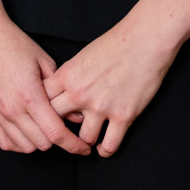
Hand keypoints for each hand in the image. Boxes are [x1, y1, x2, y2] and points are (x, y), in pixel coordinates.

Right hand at [0, 15, 91, 155]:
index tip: (83, 148)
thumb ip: (61, 91)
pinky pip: (5, 143)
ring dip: (39, 143)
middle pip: (42, 143)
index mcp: (29, 95)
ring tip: (46, 130)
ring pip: (24, 147)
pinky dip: (19, 144)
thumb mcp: (44, 61)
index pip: (55, 133)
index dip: (73, 144)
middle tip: (66, 131)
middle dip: (58, 141)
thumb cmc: (14, 44)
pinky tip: (27, 133)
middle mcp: (12, 109)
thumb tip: (77, 115)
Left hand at [44, 22, 176, 157]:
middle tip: (65, 132)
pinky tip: (104, 147)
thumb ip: (71, 75)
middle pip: (56, 121)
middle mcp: (80, 93)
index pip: (43, 99)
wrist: (146, 39)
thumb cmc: (117, 42)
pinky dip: (106, 150)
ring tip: (87, 140)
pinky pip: (110, 145)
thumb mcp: (84, 55)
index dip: (43, 108)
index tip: (48, 114)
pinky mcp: (123, 116)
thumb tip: (64, 91)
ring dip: (85, 140)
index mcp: (68, 75)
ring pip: (83, 138)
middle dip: (59, 128)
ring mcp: (102, 107)